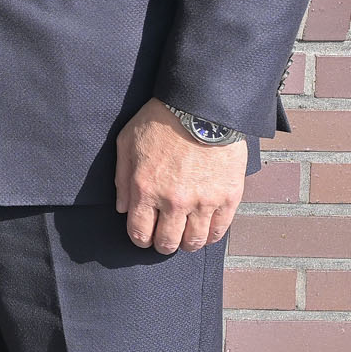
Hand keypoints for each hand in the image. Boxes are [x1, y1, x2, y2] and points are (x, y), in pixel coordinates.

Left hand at [116, 99, 245, 253]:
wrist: (202, 107)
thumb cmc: (160, 121)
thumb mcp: (127, 142)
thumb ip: (122, 178)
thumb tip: (122, 208)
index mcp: (145, 188)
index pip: (139, 232)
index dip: (140, 239)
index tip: (143, 236)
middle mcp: (173, 201)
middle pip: (167, 243)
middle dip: (162, 244)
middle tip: (164, 239)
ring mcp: (203, 201)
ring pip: (194, 242)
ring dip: (187, 243)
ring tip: (185, 236)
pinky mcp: (228, 198)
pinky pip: (219, 230)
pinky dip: (211, 236)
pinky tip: (205, 230)